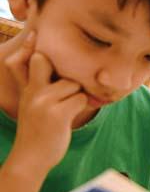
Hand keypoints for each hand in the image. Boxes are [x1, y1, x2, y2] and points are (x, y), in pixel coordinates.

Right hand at [5, 30, 87, 171]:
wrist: (30, 160)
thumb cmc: (37, 131)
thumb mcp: (30, 105)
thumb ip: (35, 85)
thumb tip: (44, 64)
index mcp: (26, 89)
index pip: (25, 61)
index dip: (31, 47)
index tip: (36, 32)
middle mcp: (32, 92)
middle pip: (46, 61)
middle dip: (63, 66)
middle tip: (67, 80)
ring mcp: (43, 102)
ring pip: (73, 83)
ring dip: (77, 94)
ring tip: (67, 108)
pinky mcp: (57, 114)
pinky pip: (81, 98)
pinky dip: (82, 105)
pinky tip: (71, 116)